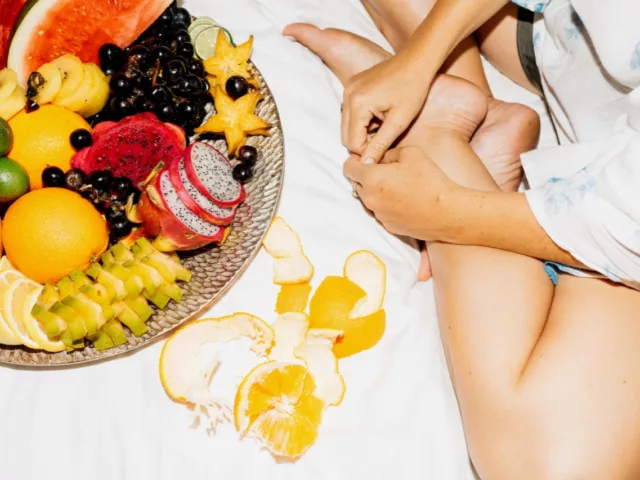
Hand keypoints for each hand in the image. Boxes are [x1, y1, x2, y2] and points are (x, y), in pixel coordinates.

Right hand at [342, 54, 430, 162]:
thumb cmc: (414, 88)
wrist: (418, 60)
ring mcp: (348, 88)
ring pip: (347, 125)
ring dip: (363, 133)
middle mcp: (348, 95)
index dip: (368, 152)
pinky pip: (350, 112)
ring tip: (385, 128)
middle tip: (385, 142)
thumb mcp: (400, 121)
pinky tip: (381, 118)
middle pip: (346, 135)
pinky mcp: (352, 85)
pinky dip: (362, 121)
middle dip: (363, 143)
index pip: (352, 142)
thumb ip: (381, 144)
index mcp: (358, 103)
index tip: (386, 150)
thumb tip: (366, 165)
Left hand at [344, 146, 462, 240]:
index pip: (347, 167)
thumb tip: (380, 158)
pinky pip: (381, 211)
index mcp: (371, 178)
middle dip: (366, 176)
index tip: (367, 159)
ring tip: (399, 186)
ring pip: (369, 199)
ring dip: (377, 191)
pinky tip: (405, 201)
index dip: (355, 160)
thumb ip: (388, 153)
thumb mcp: (411, 153)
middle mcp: (369, 199)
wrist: (447, 212)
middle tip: (386, 171)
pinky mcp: (388, 226)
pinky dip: (387, 205)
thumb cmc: (430, 179)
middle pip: (356, 183)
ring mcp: (378, 215)